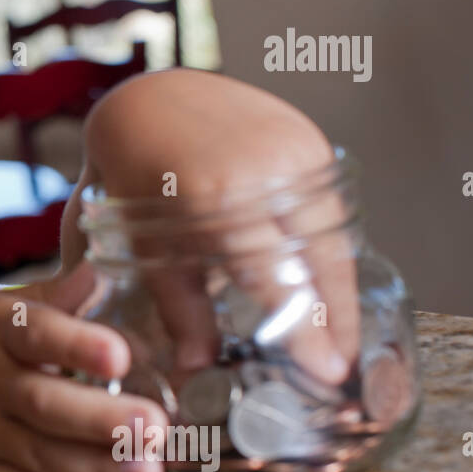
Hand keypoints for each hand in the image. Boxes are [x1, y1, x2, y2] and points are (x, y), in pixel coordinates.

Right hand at [0, 261, 169, 471]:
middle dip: (102, 418)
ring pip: (42, 456)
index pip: (37, 334)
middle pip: (44, 404)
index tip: (120, 353)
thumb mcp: (0, 310)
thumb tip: (110, 265)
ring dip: (98, 468)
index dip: (77, 344)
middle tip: (156, 426)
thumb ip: (60, 297)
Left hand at [59, 68, 359, 389]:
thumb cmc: (129, 176)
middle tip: (343, 368)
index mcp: (208, 196)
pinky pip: (332, 209)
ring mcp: (289, 150)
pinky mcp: (307, 141)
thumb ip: (175, 307)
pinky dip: (333, 250)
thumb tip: (195, 370)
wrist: (146, 100)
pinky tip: (330, 287)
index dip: (304, 328)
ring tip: (340, 339)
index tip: (326, 372)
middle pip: (320, 259)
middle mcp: (256, 170)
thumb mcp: (137, 245)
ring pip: (335, 236)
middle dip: (337, 320)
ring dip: (340, 290)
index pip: (272, 275)